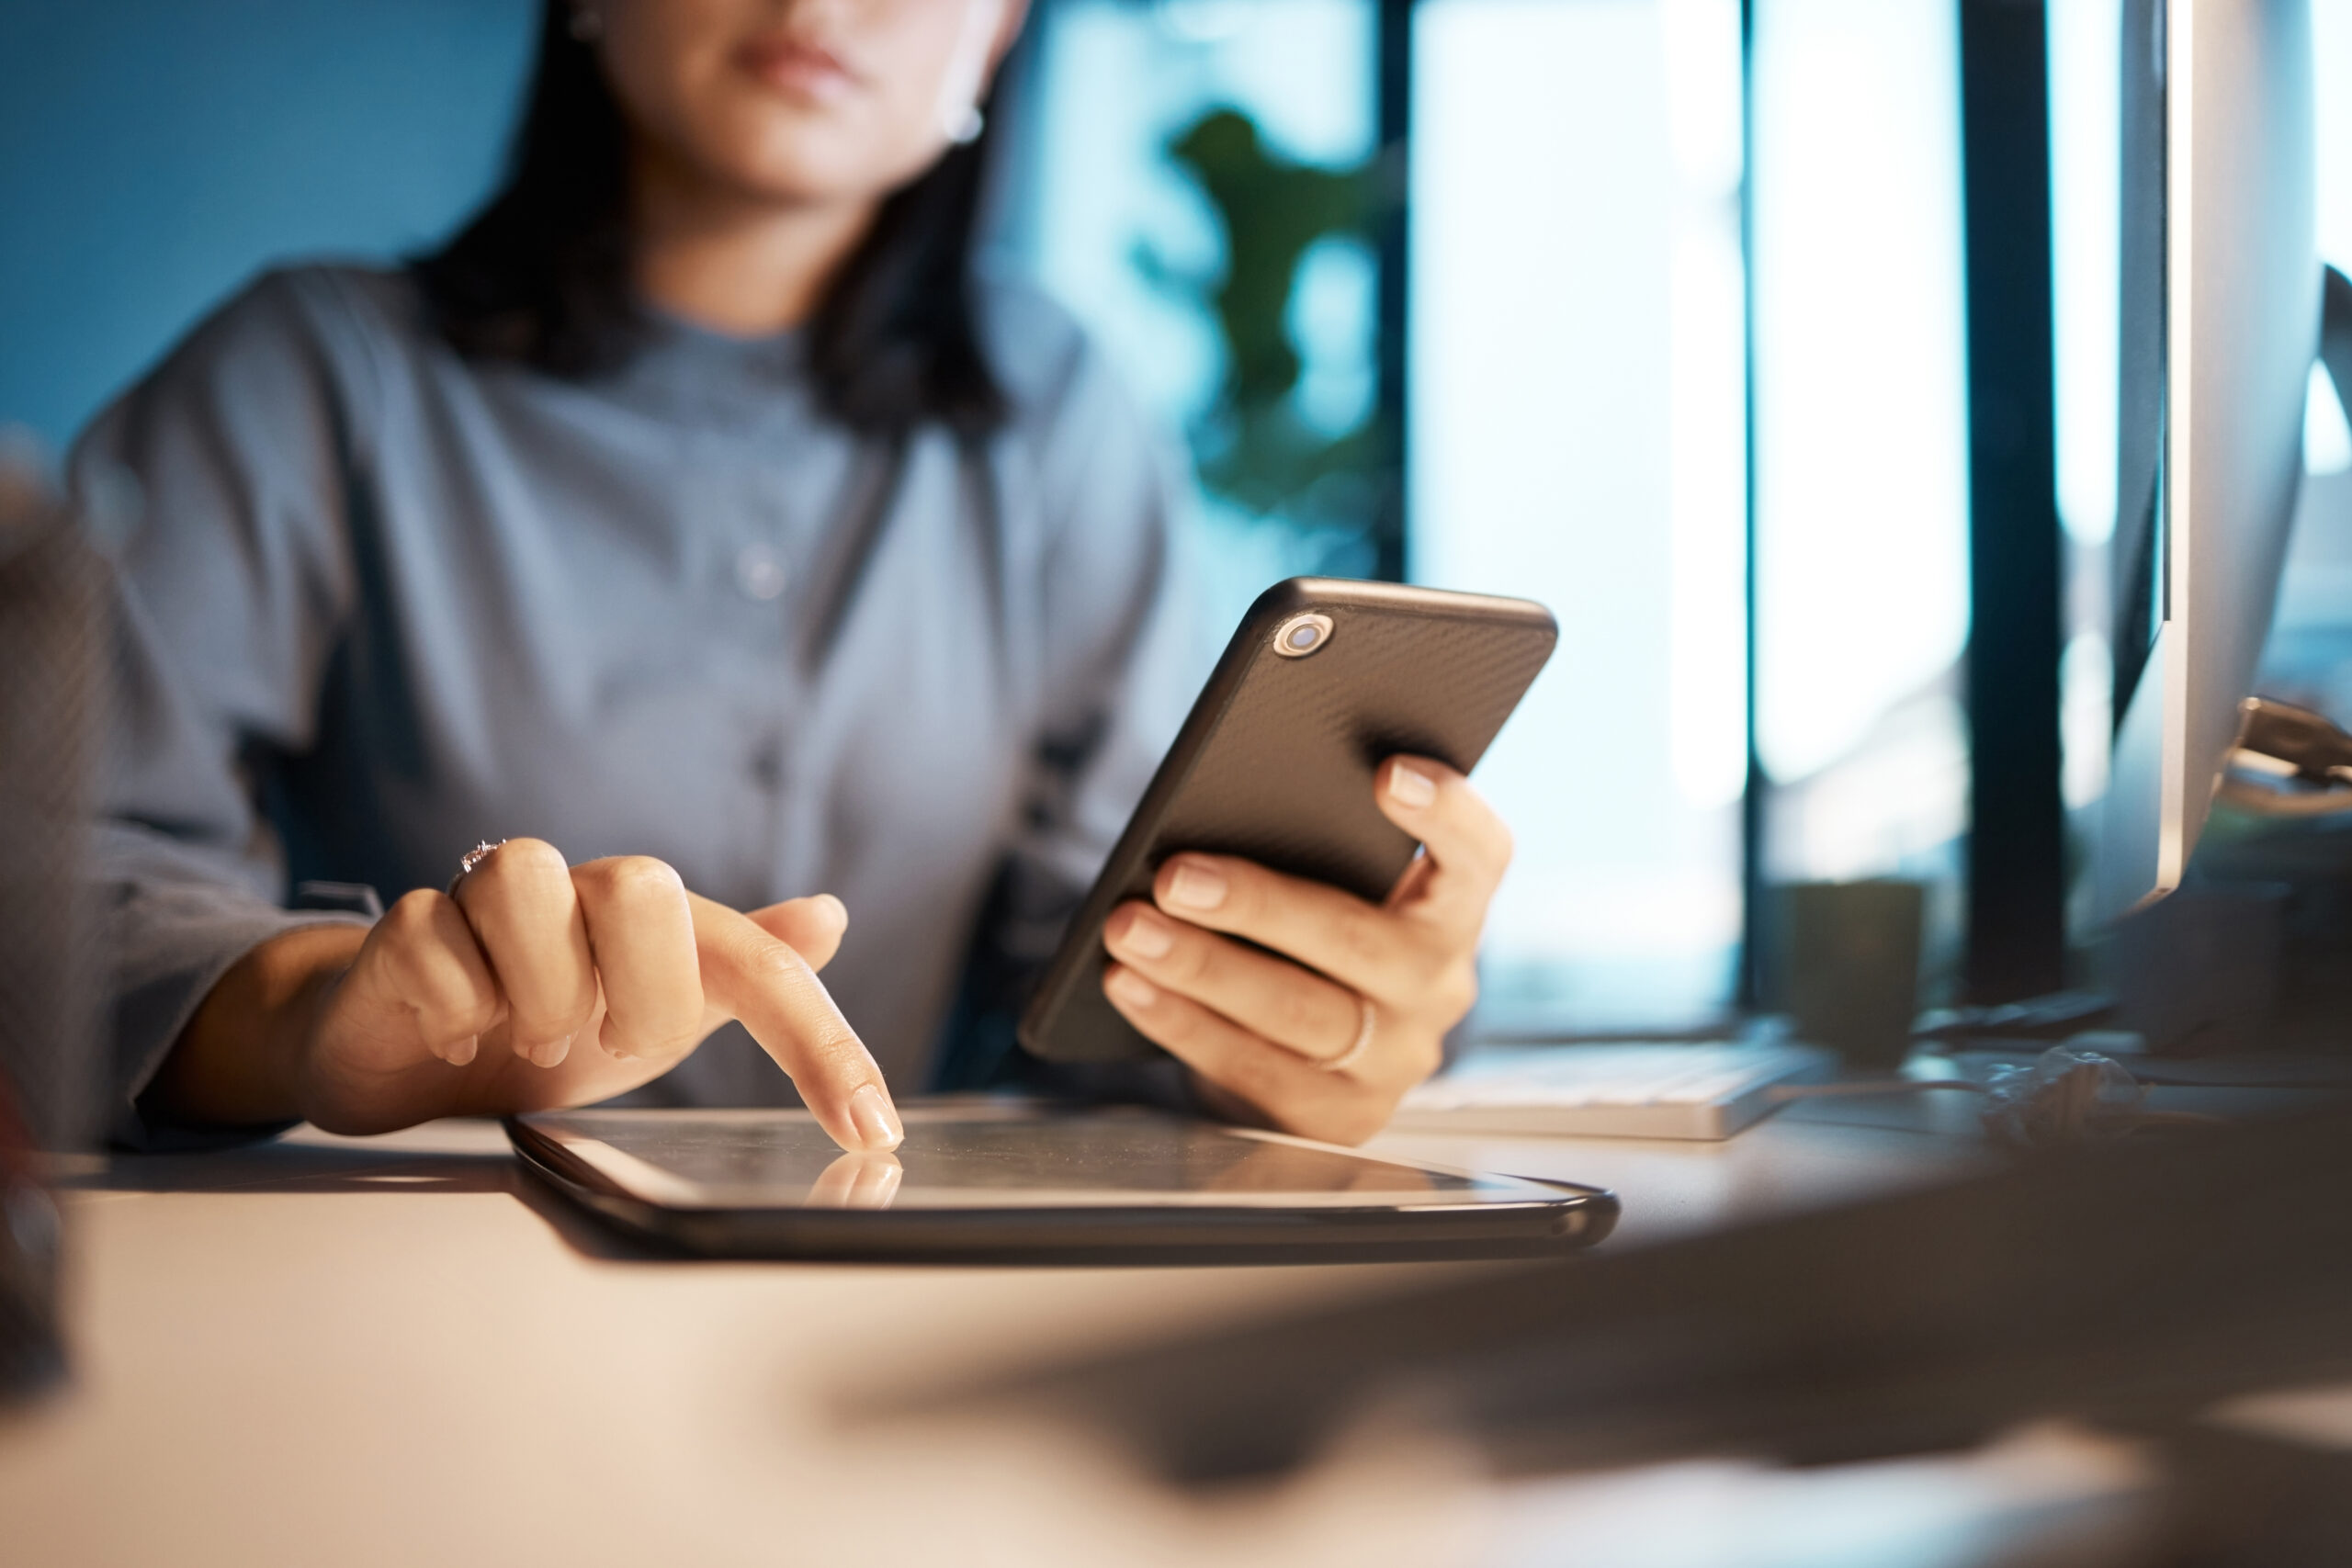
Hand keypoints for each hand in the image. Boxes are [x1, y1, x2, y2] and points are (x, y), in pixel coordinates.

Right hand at [161, 841, 902, 1152]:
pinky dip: (456, 1002)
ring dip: (540, 985)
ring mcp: (486, 906)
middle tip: (609, 1044)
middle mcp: (580, 898)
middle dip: (641, 989)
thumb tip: (830, 915)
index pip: (764, 966)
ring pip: (525, 879)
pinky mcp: (407, 932)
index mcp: (659, 929)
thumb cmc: (547, 1024)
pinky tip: (458, 1036)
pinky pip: (432, 932)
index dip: (821, 1043)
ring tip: (531, 1036)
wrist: (408, 1044)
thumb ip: (746, 974)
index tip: (870, 1131)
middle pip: (639, 882)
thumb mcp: (661, 1013)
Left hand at [1098, 757, 1504, 1144]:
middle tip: (1173, 877)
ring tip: (1130, 930)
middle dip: (1257, 905)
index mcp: (1449, 911)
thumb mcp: (1321, 894)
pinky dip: (1182, 1024)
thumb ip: (1303, 857)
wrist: (1290, 1066)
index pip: (1480, 853)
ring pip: (1300, 1012)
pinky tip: (1130, 987)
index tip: (1386, 772)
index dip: (1447, 812)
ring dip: (1203, 968)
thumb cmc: (1297, 945)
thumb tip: (1207, 829)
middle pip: (1361, 940)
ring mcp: (1397, 1061)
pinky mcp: (1342, 1118)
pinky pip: (1257, 1072)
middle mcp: (1439, 987)